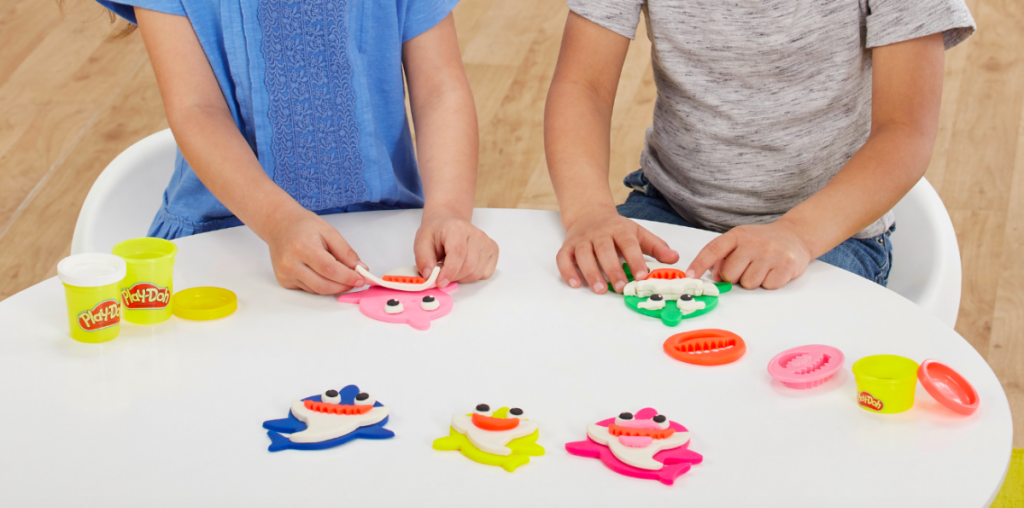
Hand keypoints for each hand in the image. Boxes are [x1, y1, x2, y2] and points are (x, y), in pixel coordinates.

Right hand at [263, 207, 364, 294]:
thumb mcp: (329, 232)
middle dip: (343, 286)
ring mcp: (285, 274)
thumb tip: (361, 269)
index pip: (329, 269)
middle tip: (355, 281)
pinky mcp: (284, 281)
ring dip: (333, 287)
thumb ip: (346, 252)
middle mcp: (291, 263)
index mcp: (302, 248)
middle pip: (323, 285)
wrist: (279, 225)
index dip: (347, 277)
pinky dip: (321, 285)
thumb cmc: (304, 226)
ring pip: (317, 290)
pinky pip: (308, 289)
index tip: (361, 279)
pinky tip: (322, 273)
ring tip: (341, 275)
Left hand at [414, 212, 498, 286]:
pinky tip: (463, 267)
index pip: (458, 253)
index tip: (440, 283)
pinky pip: (484, 274)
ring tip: (451, 269)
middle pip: (469, 266)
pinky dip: (472, 277)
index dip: (449, 271)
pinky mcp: (493, 250)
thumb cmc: (437, 234)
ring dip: (462, 278)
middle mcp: (476, 233)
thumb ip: (423, 259)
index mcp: (457, 228)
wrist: (449, 225)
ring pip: (477, 273)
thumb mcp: (422, 242)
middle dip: (453, 277)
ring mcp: (487, 242)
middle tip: (442, 275)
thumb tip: (429, 276)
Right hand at [556, 209, 679, 293]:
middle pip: (604, 249)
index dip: (635, 259)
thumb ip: (656, 247)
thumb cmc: (616, 229)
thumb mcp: (638, 233)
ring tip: (600, 289)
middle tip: (620, 287)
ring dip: (591, 272)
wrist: (589, 214)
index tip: (642, 275)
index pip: (628, 243)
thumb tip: (675, 258)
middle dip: (612, 269)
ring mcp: (582, 239)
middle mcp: (599, 232)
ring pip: (584, 254)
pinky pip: (563, 258)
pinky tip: (575, 284)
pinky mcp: (568, 246)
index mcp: (620, 228)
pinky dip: (567, 271)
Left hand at [686, 221, 812, 289]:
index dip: (699, 264)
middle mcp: (753, 242)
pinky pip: (768, 286)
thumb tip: (714, 277)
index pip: (713, 250)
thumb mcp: (740, 242)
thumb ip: (722, 257)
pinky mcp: (786, 265)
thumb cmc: (761, 241)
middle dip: (735, 277)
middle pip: (730, 275)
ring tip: (762, 268)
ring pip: (748, 284)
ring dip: (753, 281)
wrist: (795, 235)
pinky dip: (769, 282)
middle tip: (747, 267)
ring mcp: (771, 253)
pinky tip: (774, 270)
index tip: (689, 276)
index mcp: (737, 235)